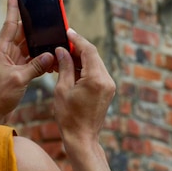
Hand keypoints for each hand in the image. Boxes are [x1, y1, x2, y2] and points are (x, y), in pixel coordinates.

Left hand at [0, 0, 53, 130]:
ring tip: (53, 35)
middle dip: (34, 25)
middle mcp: (4, 52)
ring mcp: (10, 61)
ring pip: (28, 46)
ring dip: (39, 43)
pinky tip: (51, 57)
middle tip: (46, 14)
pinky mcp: (15, 70)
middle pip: (22, 33)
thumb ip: (35, 66)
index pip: (10, 23)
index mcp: (0, 49)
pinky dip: (40, 58)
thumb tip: (52, 55)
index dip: (13, 6)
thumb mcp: (18, 79)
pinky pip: (30, 59)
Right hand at [53, 29, 114, 147]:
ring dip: (80, 58)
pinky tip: (71, 69)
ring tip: (63, 57)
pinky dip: (84, 68)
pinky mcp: (107, 91)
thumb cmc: (69, 117)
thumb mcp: (62, 89)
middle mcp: (106, 80)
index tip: (67, 32)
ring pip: (95, 63)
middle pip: (93, 55)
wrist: (82, 138)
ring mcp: (109, 86)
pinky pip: (96, 73)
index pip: (88, 50)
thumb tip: (62, 51)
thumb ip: (64, 66)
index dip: (77, 39)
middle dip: (78, 48)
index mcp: (96, 79)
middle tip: (62, 44)